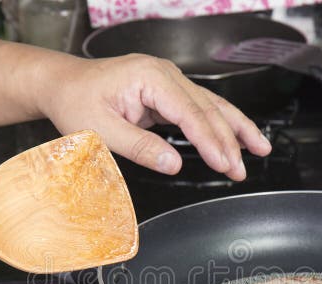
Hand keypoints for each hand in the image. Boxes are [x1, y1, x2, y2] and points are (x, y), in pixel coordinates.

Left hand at [41, 54, 271, 180]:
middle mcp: (164, 75)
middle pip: (208, 109)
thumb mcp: (100, 129)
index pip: (190, 113)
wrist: (62, 83)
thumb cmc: (75, 101)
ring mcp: (168, 81)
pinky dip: (219, 125)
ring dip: (236, 129)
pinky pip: (200, 109)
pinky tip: (235, 138)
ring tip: (260, 148)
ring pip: (211, 105)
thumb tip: (172, 163)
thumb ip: (138, 147)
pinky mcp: (167, 92)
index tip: (225, 164)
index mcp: (150, 78)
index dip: (210, 142)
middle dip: (230, 141)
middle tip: (241, 170)